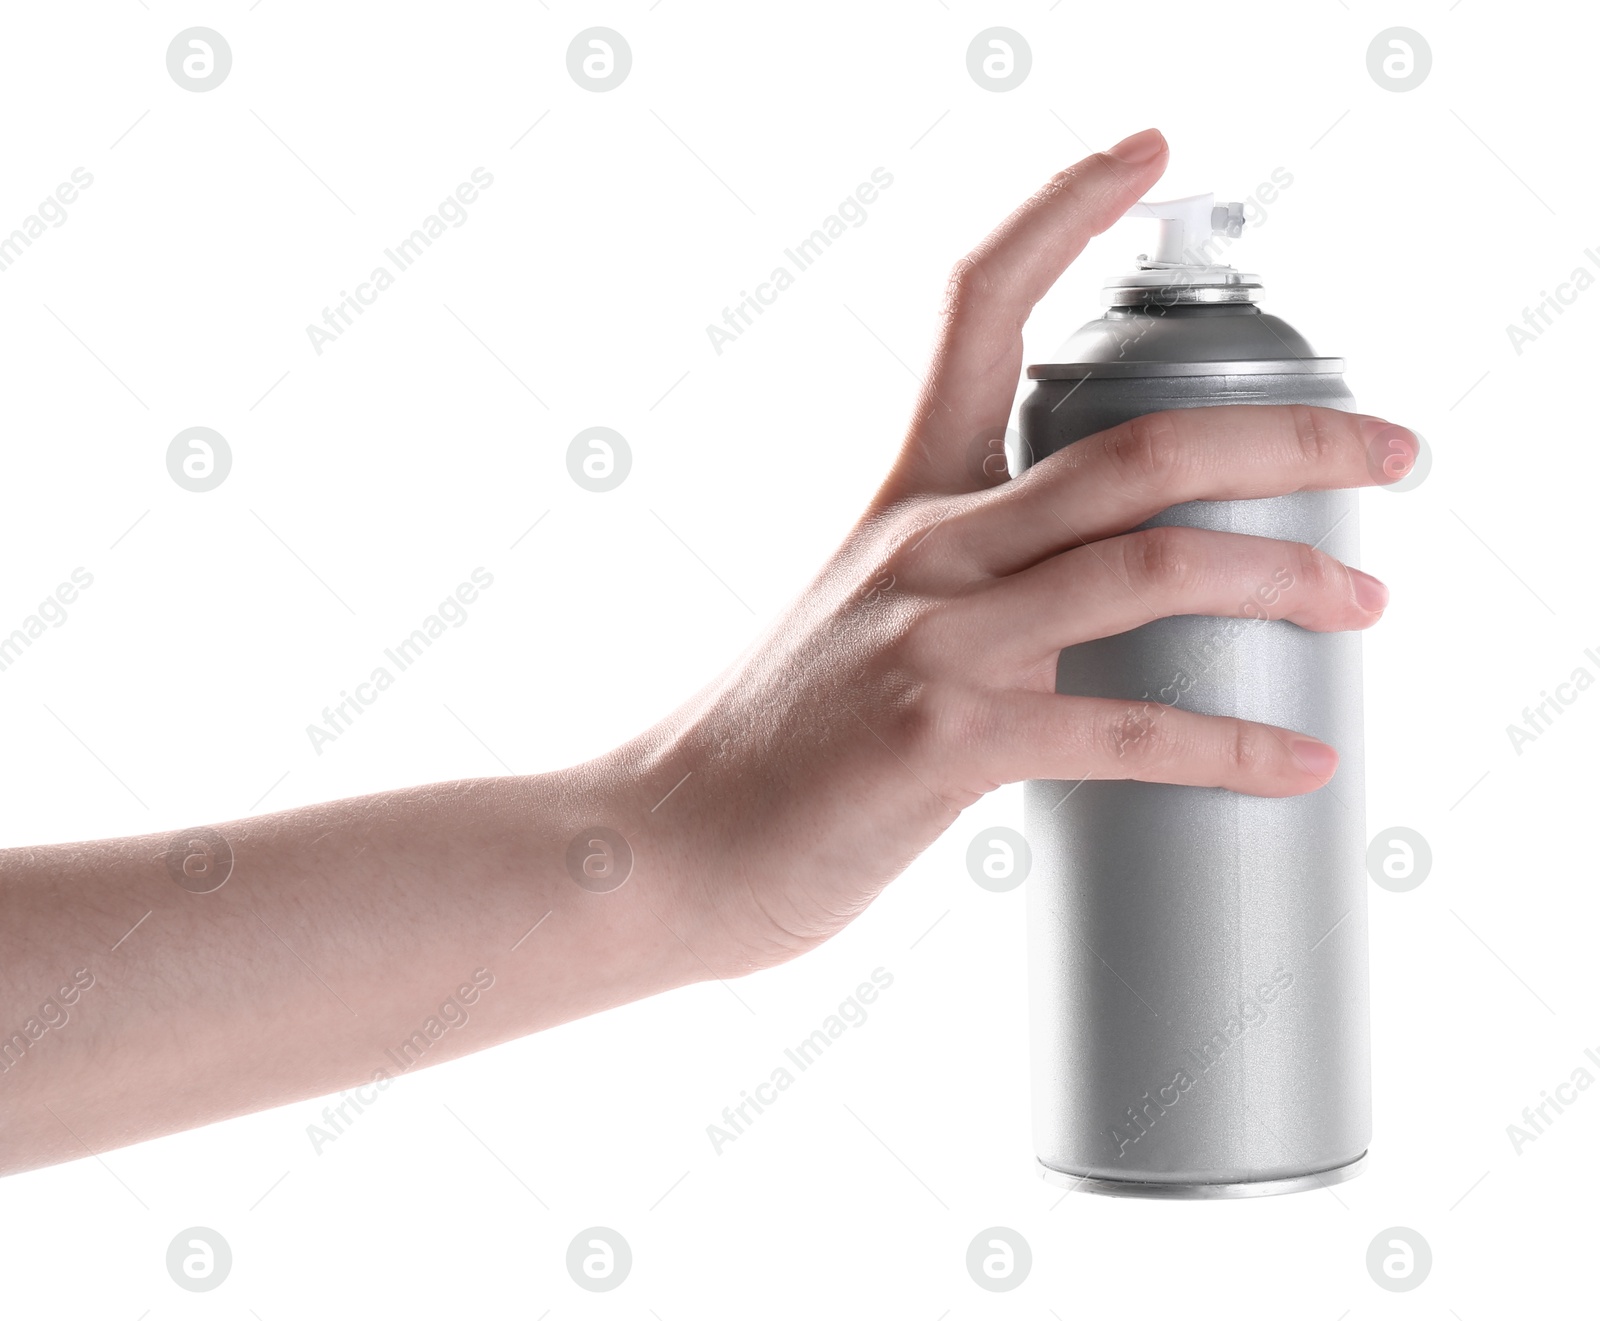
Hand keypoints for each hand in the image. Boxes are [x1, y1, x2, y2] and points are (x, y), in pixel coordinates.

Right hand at [620, 128, 1418, 974]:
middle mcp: (926, 546)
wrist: (664, 844)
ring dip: (1290, 576)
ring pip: (1152, 564)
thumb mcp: (868, 621)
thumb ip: (984, 596)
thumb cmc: (776, 745)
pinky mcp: (943, 742)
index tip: (1146, 153)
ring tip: (1366, 601)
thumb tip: (1110, 621)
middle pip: (1139, 445)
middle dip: (1291, 437)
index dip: (1060, 210)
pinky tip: (1297, 759)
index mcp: (906, 498)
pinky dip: (1232, 747)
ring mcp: (934, 639)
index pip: (976, 306)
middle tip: (1391, 450)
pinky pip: (1124, 731)